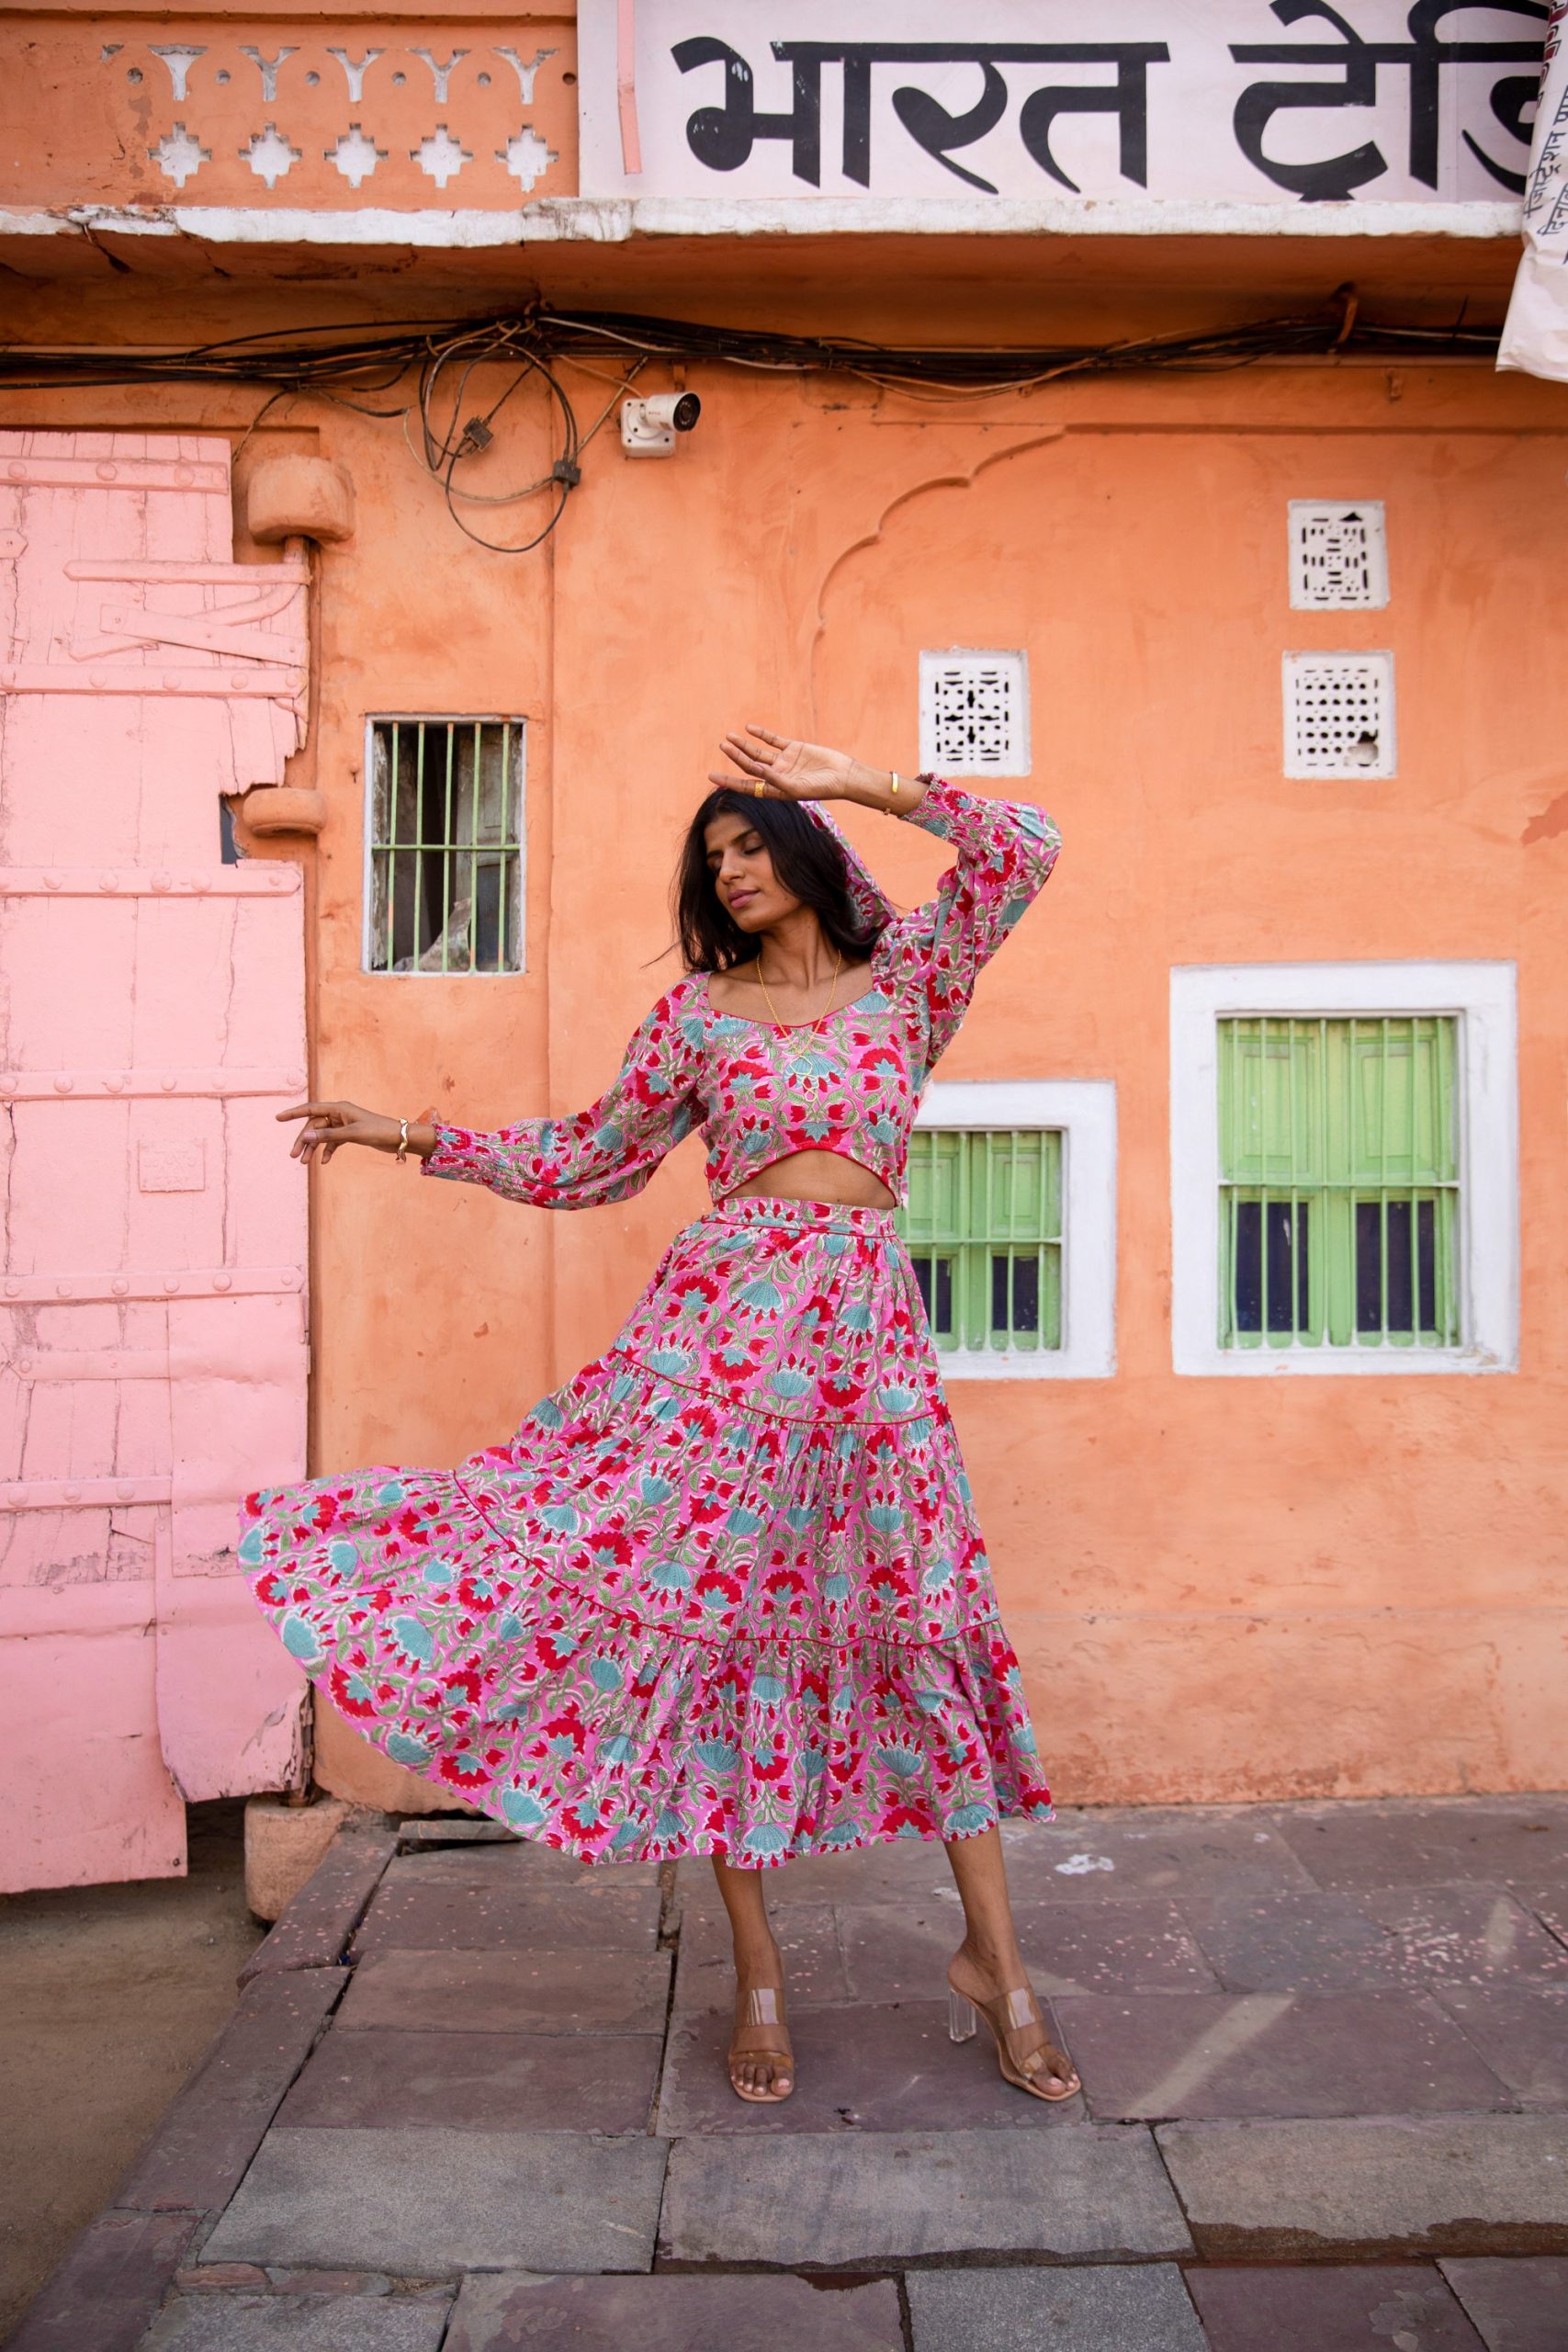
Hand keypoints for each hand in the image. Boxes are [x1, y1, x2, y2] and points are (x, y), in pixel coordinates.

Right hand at [278, 1100, 429, 1165]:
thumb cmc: (378, 1131)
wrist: (399, 1138)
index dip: (293, 1113)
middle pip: (314, 1125)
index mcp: (339, 1108)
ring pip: (322, 1135)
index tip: (278, 1118)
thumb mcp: (352, 1134)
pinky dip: (327, 1150)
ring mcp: (344, 1124)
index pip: (310, 1108)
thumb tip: (306, 1135)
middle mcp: (339, 1114)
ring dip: (313, 1148)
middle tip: (294, 1156)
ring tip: (304, 1162)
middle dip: (304, 1140)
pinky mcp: (350, 1134)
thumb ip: (328, 1135)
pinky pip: (333, 1141)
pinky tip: (324, 1161)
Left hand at [708, 725, 866, 802]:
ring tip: (729, 737)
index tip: (712, 777)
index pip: (747, 786)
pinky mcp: (793, 748)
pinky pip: (773, 740)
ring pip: (758, 752)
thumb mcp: (797, 787)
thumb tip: (755, 769)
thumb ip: (775, 779)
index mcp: (775, 790)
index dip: (729, 782)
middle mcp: (776, 776)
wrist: (843, 775)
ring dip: (744, 745)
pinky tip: (749, 729)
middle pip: (750, 766)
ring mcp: (784, 761)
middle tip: (722, 746)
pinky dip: (761, 734)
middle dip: (735, 757)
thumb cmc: (823, 788)